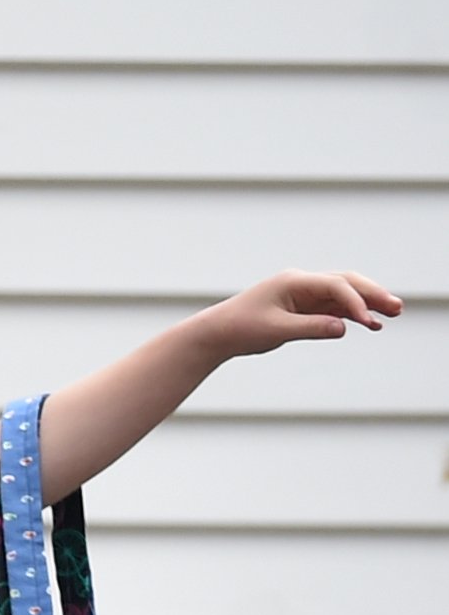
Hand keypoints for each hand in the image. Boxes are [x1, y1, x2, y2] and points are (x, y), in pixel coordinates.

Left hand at [179, 269, 401, 357]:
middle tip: (396, 307)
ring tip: (393, 313)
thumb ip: (310, 328)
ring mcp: (304, 294)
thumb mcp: (275, 330)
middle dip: (372, 294)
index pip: (334, 285)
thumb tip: (343, 328)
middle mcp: (302, 283)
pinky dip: (353, 313)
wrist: (218, 333)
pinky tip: (370, 323)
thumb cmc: (242, 328)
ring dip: (367, 302)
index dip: (355, 302)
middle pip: (346, 282)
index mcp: (293, 281)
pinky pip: (335, 307)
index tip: (368, 321)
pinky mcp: (304, 307)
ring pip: (343, 294)